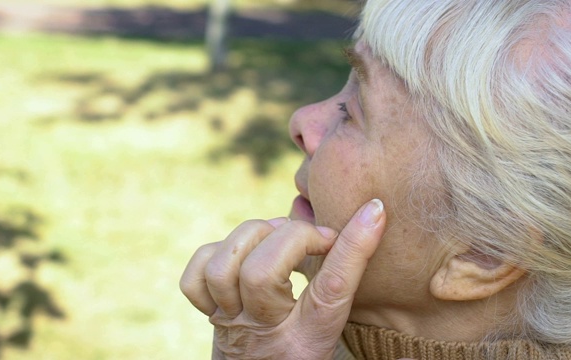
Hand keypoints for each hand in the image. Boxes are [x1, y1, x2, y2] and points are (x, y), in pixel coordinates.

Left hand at [180, 199, 385, 358]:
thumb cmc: (302, 354)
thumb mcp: (331, 328)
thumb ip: (344, 281)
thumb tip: (374, 219)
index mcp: (307, 342)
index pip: (331, 288)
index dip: (353, 247)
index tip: (375, 210)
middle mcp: (264, 333)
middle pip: (261, 275)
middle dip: (291, 237)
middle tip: (317, 237)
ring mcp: (230, 323)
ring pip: (222, 270)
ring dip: (251, 237)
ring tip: (279, 236)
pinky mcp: (208, 313)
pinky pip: (196, 277)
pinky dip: (217, 253)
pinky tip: (244, 252)